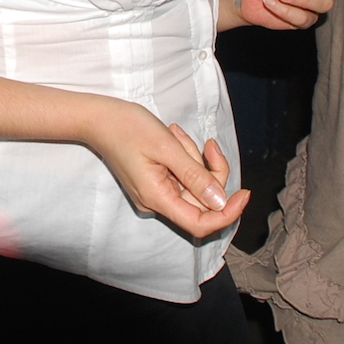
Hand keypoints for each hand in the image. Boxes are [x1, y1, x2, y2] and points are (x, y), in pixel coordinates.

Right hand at [82, 98, 248, 239]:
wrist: (99, 119)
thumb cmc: (128, 128)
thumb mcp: (167, 148)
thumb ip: (195, 176)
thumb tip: (220, 202)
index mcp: (157, 198)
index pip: (200, 224)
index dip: (227, 214)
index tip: (244, 193)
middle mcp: (156, 202)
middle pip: (201, 201)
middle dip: (209, 171)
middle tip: (206, 145)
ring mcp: (155, 194)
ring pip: (193, 185)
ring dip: (194, 159)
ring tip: (176, 135)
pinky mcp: (155, 183)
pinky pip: (182, 177)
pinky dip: (185, 159)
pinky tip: (173, 138)